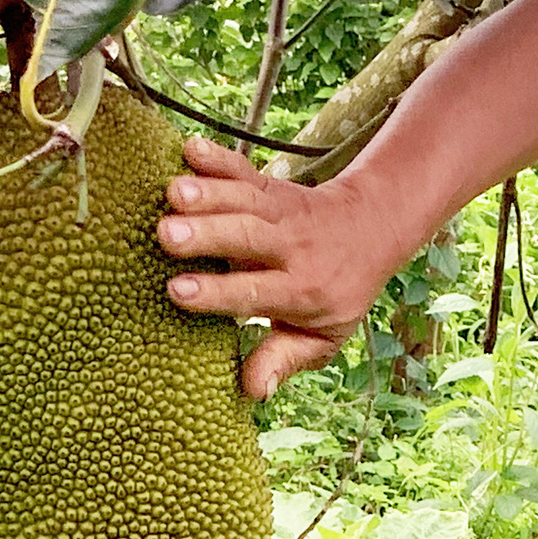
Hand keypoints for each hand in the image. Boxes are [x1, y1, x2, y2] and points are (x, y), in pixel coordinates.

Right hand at [154, 138, 398, 400]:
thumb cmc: (338, 292)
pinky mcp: (271, 185)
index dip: (217, 291)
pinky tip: (188, 148)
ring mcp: (281, 211)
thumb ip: (284, 359)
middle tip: (165, 233)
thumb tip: (251, 390)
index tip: (175, 289)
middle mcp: (291, 247)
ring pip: (245, 199)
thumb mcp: (323, 336)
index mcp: (303, 290)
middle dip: (208, 234)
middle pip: (249, 237)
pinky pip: (245, 169)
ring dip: (208, 193)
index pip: (256, 292)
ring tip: (170, 191)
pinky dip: (219, 157)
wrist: (372, 228)